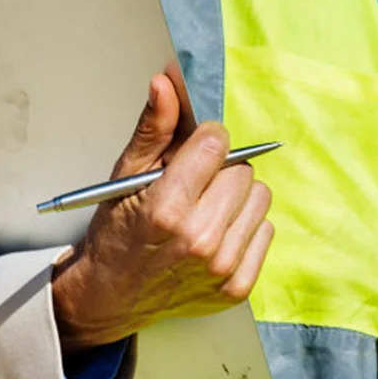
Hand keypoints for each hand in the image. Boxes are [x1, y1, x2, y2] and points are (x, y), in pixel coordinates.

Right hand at [50, 73, 273, 353]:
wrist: (111, 296)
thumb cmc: (118, 232)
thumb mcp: (126, 175)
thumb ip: (153, 127)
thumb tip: (167, 82)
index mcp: (167, 208)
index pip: (217, 142)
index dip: (204, 143)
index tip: (189, 156)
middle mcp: (198, 240)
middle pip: (242, 170)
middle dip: (220, 171)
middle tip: (193, 190)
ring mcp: (220, 268)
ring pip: (259, 197)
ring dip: (236, 198)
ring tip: (204, 212)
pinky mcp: (237, 287)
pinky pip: (266, 229)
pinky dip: (245, 228)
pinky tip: (215, 236)